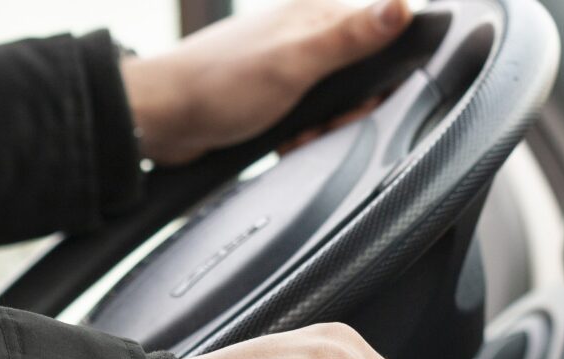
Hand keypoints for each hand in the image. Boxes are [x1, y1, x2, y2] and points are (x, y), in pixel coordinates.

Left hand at [120, 0, 411, 164]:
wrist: (162, 118)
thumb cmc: (217, 84)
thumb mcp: (296, 62)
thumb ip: (351, 37)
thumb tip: (401, 6)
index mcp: (315, 15)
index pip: (380, 35)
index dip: (381, 76)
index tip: (365, 99)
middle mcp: (304, 36)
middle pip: (359, 77)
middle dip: (347, 110)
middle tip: (323, 122)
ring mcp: (287, 66)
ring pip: (333, 103)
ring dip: (323, 128)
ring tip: (299, 133)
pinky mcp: (273, 95)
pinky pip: (306, 118)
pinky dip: (301, 135)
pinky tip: (286, 140)